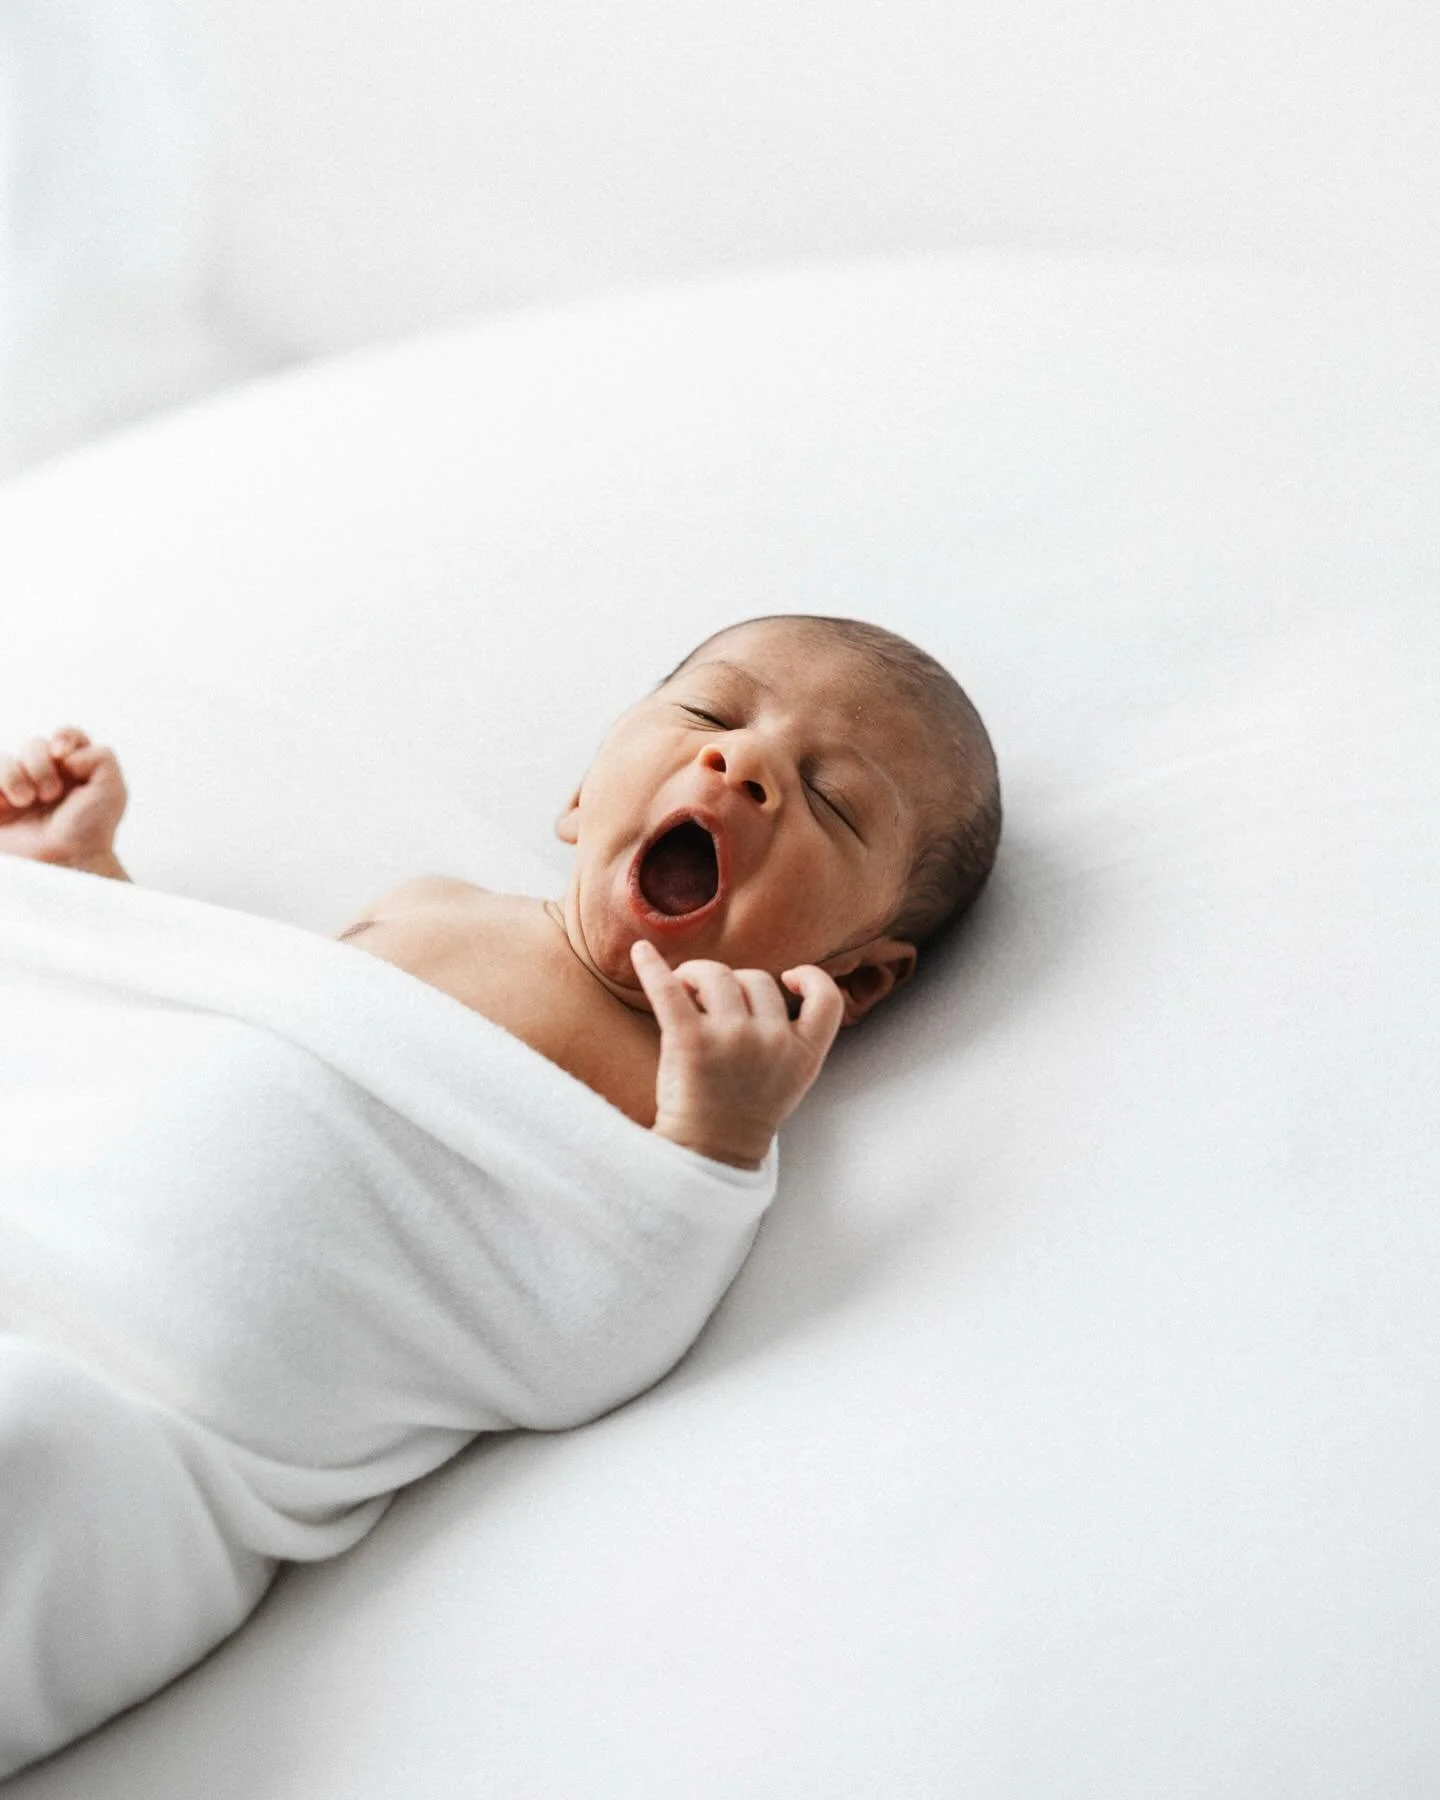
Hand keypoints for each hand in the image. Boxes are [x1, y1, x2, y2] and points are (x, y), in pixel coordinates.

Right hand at [0, 728, 127, 869]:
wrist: (64, 863)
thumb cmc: (89, 831)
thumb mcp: (112, 791)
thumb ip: (100, 757)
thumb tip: (64, 753)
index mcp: (74, 771)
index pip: (65, 737)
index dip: (64, 738)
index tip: (64, 755)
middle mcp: (45, 777)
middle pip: (34, 744)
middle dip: (41, 764)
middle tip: (51, 794)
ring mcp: (17, 790)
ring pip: (5, 759)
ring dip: (15, 775)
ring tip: (26, 801)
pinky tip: (7, 803)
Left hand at [630, 938, 844, 1168]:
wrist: (709, 1153)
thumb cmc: (742, 1112)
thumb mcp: (787, 1078)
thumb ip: (786, 1036)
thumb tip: (759, 985)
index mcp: (803, 1053)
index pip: (827, 999)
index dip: (812, 979)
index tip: (790, 978)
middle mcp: (772, 1041)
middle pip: (756, 978)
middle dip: (732, 984)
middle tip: (709, 1001)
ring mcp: (732, 1039)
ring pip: (717, 975)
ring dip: (698, 976)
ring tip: (684, 992)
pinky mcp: (690, 1041)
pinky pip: (668, 991)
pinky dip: (652, 967)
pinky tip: (640, 952)